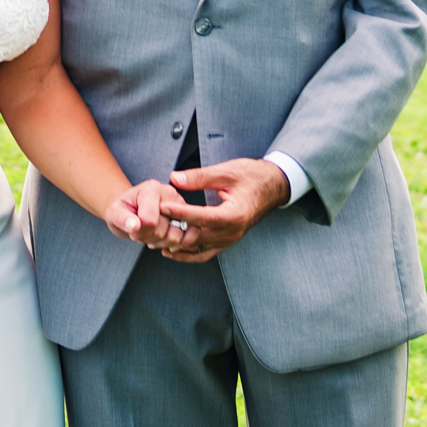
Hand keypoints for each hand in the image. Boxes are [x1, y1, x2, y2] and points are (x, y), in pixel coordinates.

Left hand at [105, 177, 194, 248]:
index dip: (139, 232)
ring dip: (160, 243)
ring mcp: (182, 206)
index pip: (150, 220)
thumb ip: (121, 218)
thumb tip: (134, 226)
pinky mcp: (189, 218)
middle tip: (141, 231)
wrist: (132, 210)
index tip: (133, 227)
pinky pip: (188, 238)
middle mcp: (171, 194)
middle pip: (165, 231)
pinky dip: (173, 245)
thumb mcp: (114, 212)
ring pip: (177, 238)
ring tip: (150, 234)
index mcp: (152, 188)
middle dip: (150, 238)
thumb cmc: (123, 210)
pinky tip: (162, 240)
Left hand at [159, 158, 291, 262]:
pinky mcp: (227, 241)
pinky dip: (188, 254)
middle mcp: (232, 232)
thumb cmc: (252, 176)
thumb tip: (174, 178)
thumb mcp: (226, 172)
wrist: (273, 186)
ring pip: (199, 250)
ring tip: (156, 240)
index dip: (180, 212)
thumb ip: (199, 177)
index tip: (162, 206)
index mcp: (234, 215)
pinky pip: (205, 253)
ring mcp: (230, 239)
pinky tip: (172, 250)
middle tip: (152, 224)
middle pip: (198, 237)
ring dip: (178, 246)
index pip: (201, 217)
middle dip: (174, 230)